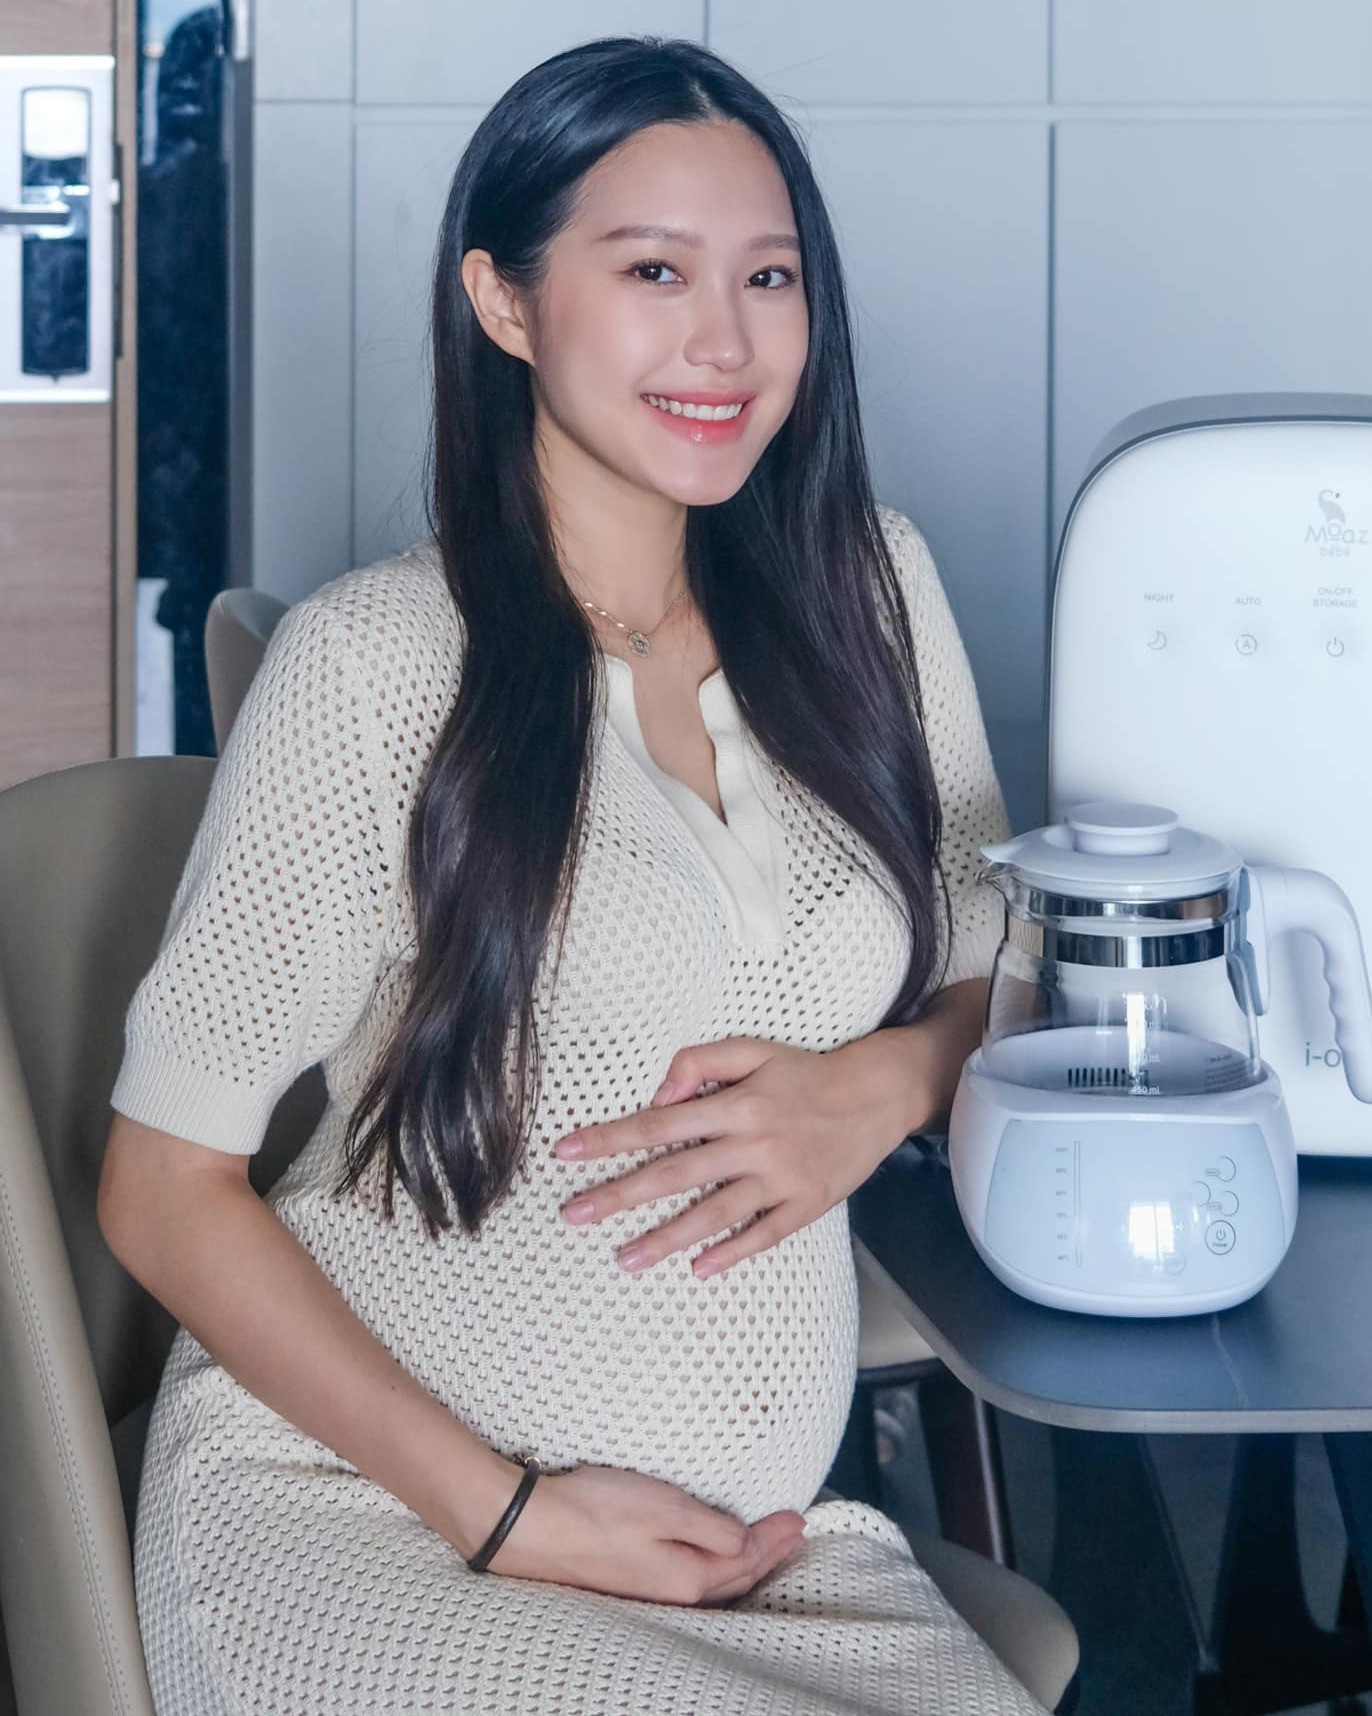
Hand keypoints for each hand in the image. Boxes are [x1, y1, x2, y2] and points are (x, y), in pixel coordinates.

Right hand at [482, 1463, 806, 1606]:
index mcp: (688, 1578)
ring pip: (711, 1583)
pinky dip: (713, 1567)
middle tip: (796, 1535)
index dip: (776, 1537)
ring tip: (765, 1548)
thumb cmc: (596, 1511)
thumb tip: (745, 1539)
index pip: (746, 1558)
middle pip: (734, 1577)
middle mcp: (671, 1593)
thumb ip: (711, 1526)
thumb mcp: (665, 1507)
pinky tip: (709, 1559)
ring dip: (743, 1563)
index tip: (801, 1518)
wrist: (530, 1527)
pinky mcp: (625, 1579)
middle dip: (768, 1555)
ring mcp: (646, 1590)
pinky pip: (687, 1579)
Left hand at [552, 1032, 920, 1280]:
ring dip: (665, 1238)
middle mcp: (753, 1143)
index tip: (566, 1152)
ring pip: (713, 1214)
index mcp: (736, 1104)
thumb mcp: (752, 1049)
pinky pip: (764, 1235)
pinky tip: (699, 1269)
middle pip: (674, 1174)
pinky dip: (731, 1253)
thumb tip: (657, 1096)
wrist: (876, 1095)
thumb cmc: (805, 1072)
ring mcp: (780, 1179)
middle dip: (620, 1195)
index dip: (610, 1138)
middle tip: (574, 1215)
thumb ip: (699, 1062)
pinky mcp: (806, 1205)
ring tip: (624, 1259)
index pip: (658, 1124)